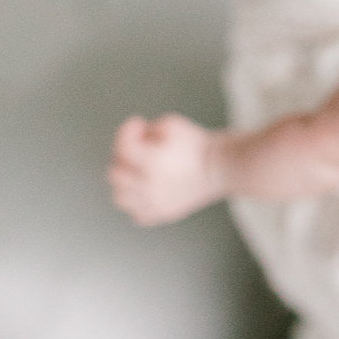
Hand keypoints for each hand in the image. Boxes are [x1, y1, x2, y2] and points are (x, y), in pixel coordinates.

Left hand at [108, 114, 224, 225]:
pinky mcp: (163, 213)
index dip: (127, 131)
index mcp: (150, 162)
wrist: (223, 166)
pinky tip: (148, 191)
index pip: (123, 147)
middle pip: (115, 174)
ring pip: (121, 197)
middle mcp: (148, 185)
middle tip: (139, 149)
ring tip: (138, 173)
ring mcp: (154, 202)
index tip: (138, 123)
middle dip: (123, 157)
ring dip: (125, 183)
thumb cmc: (199, 144)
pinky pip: (138, 214)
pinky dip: (138, 204)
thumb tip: (137, 139)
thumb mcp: (173, 124)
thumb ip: (148, 129)